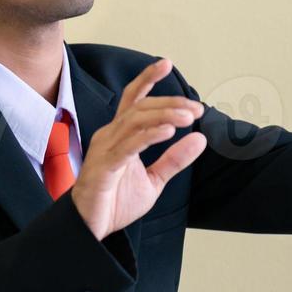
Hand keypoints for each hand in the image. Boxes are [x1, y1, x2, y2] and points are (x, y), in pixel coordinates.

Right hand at [70, 58, 206, 240]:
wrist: (91, 228)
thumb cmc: (114, 202)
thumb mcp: (154, 180)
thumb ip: (175, 159)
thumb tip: (200, 138)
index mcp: (119, 135)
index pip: (133, 100)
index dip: (148, 79)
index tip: (167, 63)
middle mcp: (110, 136)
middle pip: (140, 108)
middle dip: (170, 103)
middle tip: (196, 108)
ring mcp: (105, 150)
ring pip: (135, 122)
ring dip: (164, 116)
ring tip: (188, 117)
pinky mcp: (104, 167)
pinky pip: (128, 146)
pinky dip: (149, 136)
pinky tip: (168, 132)